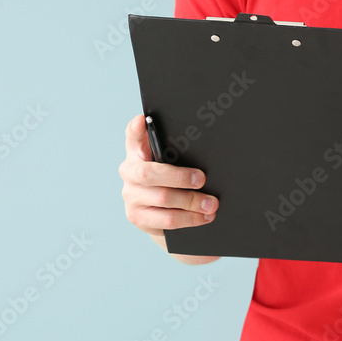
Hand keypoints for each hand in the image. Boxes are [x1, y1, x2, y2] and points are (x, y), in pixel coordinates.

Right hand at [119, 114, 218, 236]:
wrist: (161, 216)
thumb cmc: (171, 182)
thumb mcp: (172, 165)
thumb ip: (178, 155)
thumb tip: (206, 151)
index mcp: (137, 154)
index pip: (133, 138)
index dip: (136, 130)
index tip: (142, 120)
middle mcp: (129, 173)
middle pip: (149, 174)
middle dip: (180, 177)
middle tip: (202, 179)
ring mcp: (131, 196)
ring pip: (163, 198)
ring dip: (192, 201)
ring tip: (212, 204)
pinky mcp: (138, 217)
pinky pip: (167, 220)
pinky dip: (190, 218)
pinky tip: (204, 217)